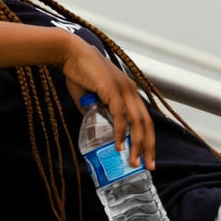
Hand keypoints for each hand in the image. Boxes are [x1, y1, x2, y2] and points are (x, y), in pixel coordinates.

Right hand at [57, 35, 156, 170]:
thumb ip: (97, 111)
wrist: (71, 54)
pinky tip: (118, 145)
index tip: (148, 157)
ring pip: (137, 122)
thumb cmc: (80, 73)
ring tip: (133, 161)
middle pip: (147, 123)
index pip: (145, 119)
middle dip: (149, 147)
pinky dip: (121, 132)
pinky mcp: (112, 90)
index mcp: (130, 92)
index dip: (148, 139)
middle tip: (148, 166)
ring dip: (136, 144)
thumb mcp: (92, 98)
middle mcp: (131, 91)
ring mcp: (123, 90)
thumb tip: (98, 128)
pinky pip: (120, 116)